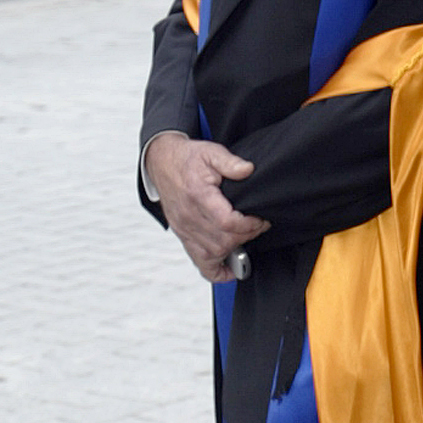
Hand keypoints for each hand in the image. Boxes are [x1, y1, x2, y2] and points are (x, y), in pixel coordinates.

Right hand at [145, 132, 267, 283]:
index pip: (226, 222)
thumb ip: (230, 162)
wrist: (163, 163)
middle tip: (257, 226)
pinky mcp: (184, 236)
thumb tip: (247, 170)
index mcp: (198, 196)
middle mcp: (189, 217)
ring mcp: (185, 229)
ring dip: (235, 249)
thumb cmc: (188, 159)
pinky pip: (199, 262)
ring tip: (245, 237)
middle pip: (223, 241)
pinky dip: (216, 271)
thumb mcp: (211, 152)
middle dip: (246, 236)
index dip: (248, 225)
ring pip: (213, 254)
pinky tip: (230, 269)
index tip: (260, 219)